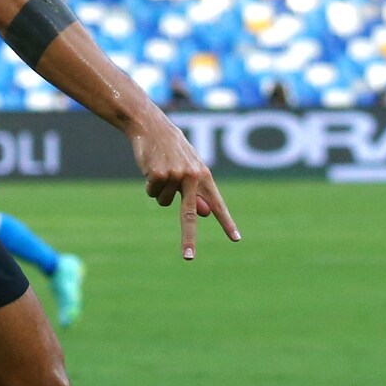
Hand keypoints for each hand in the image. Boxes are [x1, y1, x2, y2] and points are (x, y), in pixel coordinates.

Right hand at [128, 110, 239, 260]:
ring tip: (161, 170)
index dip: (227, 222)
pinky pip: (152, 193)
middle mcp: (192, 177)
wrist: (152, 127)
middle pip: (189, 215)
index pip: (218, 204)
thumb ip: (198, 191)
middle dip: (189, 238)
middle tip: (189, 258)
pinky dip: (149, 184)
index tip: (236, 239)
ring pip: (164, 202)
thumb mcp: (189, 169)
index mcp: (204, 176)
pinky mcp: (158, 175)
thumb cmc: (174, 150)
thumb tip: (206, 214)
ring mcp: (175, 175)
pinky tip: (152, 167)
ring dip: (160, 191)